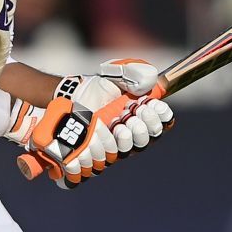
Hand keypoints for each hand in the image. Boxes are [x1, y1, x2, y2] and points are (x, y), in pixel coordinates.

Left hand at [9, 60, 175, 187]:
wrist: (70, 98)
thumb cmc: (96, 88)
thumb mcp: (117, 74)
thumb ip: (136, 72)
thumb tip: (152, 78)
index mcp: (141, 118)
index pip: (161, 126)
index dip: (159, 119)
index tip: (148, 106)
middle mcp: (129, 136)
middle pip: (145, 142)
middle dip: (142, 129)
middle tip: (131, 116)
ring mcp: (113, 148)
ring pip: (125, 150)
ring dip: (124, 138)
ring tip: (117, 125)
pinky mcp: (94, 155)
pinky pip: (103, 159)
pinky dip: (102, 146)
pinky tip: (99, 135)